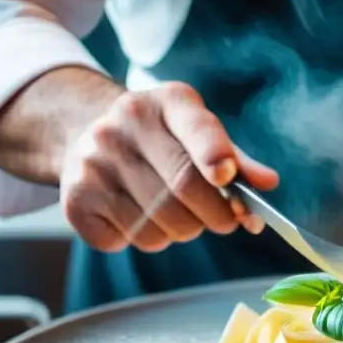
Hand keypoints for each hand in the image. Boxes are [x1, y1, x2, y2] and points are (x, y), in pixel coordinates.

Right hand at [59, 81, 278, 251]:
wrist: (86, 134)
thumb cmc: (161, 139)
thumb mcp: (198, 132)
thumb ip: (236, 158)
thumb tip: (268, 183)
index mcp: (165, 102)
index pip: (196, 128)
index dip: (215, 154)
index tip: (226, 177)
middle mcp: (122, 126)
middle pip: (183, 187)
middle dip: (216, 216)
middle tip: (226, 221)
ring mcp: (93, 162)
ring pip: (158, 224)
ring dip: (181, 232)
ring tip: (177, 214)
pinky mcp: (74, 199)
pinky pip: (127, 240)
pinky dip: (146, 239)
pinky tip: (140, 216)